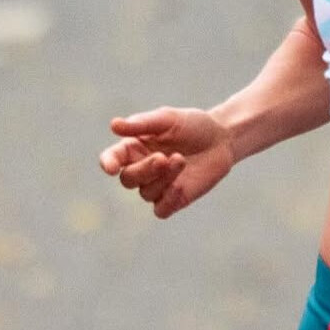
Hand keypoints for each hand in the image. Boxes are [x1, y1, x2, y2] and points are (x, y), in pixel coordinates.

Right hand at [99, 108, 233, 219]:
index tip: (111, 167)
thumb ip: (142, 124)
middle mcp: (141, 169)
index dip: (108, 163)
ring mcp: (157, 187)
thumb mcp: (168, 119)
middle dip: (144, 170)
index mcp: (133, 148)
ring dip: (163, 178)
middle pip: (128, 179)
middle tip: (163, 157)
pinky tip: (180, 186)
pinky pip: (161, 210)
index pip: (112, 158)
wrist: (221, 139)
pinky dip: (168, 200)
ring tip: (181, 160)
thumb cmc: (192, 125)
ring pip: (146, 193)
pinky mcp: (174, 201)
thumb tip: (113, 125)